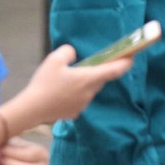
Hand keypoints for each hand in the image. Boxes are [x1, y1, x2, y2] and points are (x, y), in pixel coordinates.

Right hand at [8, 45, 132, 127]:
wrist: (32, 109)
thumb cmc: (44, 83)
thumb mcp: (55, 59)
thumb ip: (68, 52)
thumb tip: (73, 55)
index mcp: (89, 78)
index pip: (115, 70)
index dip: (126, 62)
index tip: (132, 56)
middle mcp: (90, 92)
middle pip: (101, 78)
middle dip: (99, 70)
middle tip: (91, 63)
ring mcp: (83, 104)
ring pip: (90, 89)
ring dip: (86, 82)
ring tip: (69, 77)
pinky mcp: (75, 112)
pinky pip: (80, 98)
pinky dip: (76, 92)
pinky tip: (62, 90)